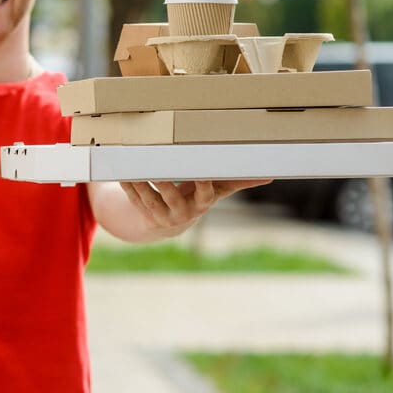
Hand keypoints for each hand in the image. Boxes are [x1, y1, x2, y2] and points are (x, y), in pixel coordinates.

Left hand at [119, 179, 271, 231]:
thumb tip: (269, 176)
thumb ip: (236, 182)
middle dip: (163, 184)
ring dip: (139, 184)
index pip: (205, 194)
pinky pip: (135, 201)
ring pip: (148, 199)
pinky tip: (122, 173)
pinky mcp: (145, 215)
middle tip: (157, 170)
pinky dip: (128, 187)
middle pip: (172, 197)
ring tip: (132, 169)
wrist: (169, 223)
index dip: (202, 185)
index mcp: (201, 203)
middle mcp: (182, 212)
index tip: (199, 172)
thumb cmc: (196, 198)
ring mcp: (162, 215)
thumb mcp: (215, 191)